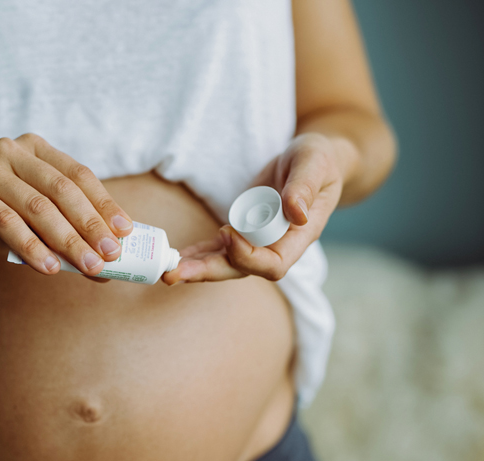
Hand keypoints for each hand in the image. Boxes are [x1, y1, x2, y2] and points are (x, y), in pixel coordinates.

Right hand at [0, 133, 133, 275]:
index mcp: (36, 150)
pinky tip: (49, 268)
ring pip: (37, 207)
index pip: (79, 175)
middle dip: (90, 226)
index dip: (104, 204)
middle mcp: (12, 151)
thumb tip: (110, 268)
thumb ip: (69, 236)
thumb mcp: (37, 225)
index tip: (125, 233)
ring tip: (87, 266)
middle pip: (62, 191)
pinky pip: (5, 221)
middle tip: (110, 255)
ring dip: (67, 241)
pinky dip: (31, 247)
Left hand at [163, 133, 350, 284]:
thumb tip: (296, 214)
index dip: (247, 256)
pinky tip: (176, 258)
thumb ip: (305, 186)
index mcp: (299, 236)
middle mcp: (277, 246)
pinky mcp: (242, 232)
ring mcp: (257, 241)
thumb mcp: (315, 163)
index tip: (227, 231)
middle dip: (208, 272)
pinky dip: (197, 254)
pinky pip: (217, 249)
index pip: (272, 263)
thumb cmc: (320, 160)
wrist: (314, 162)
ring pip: (225, 263)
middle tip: (175, 273)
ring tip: (168, 271)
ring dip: (196, 268)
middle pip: (240, 270)